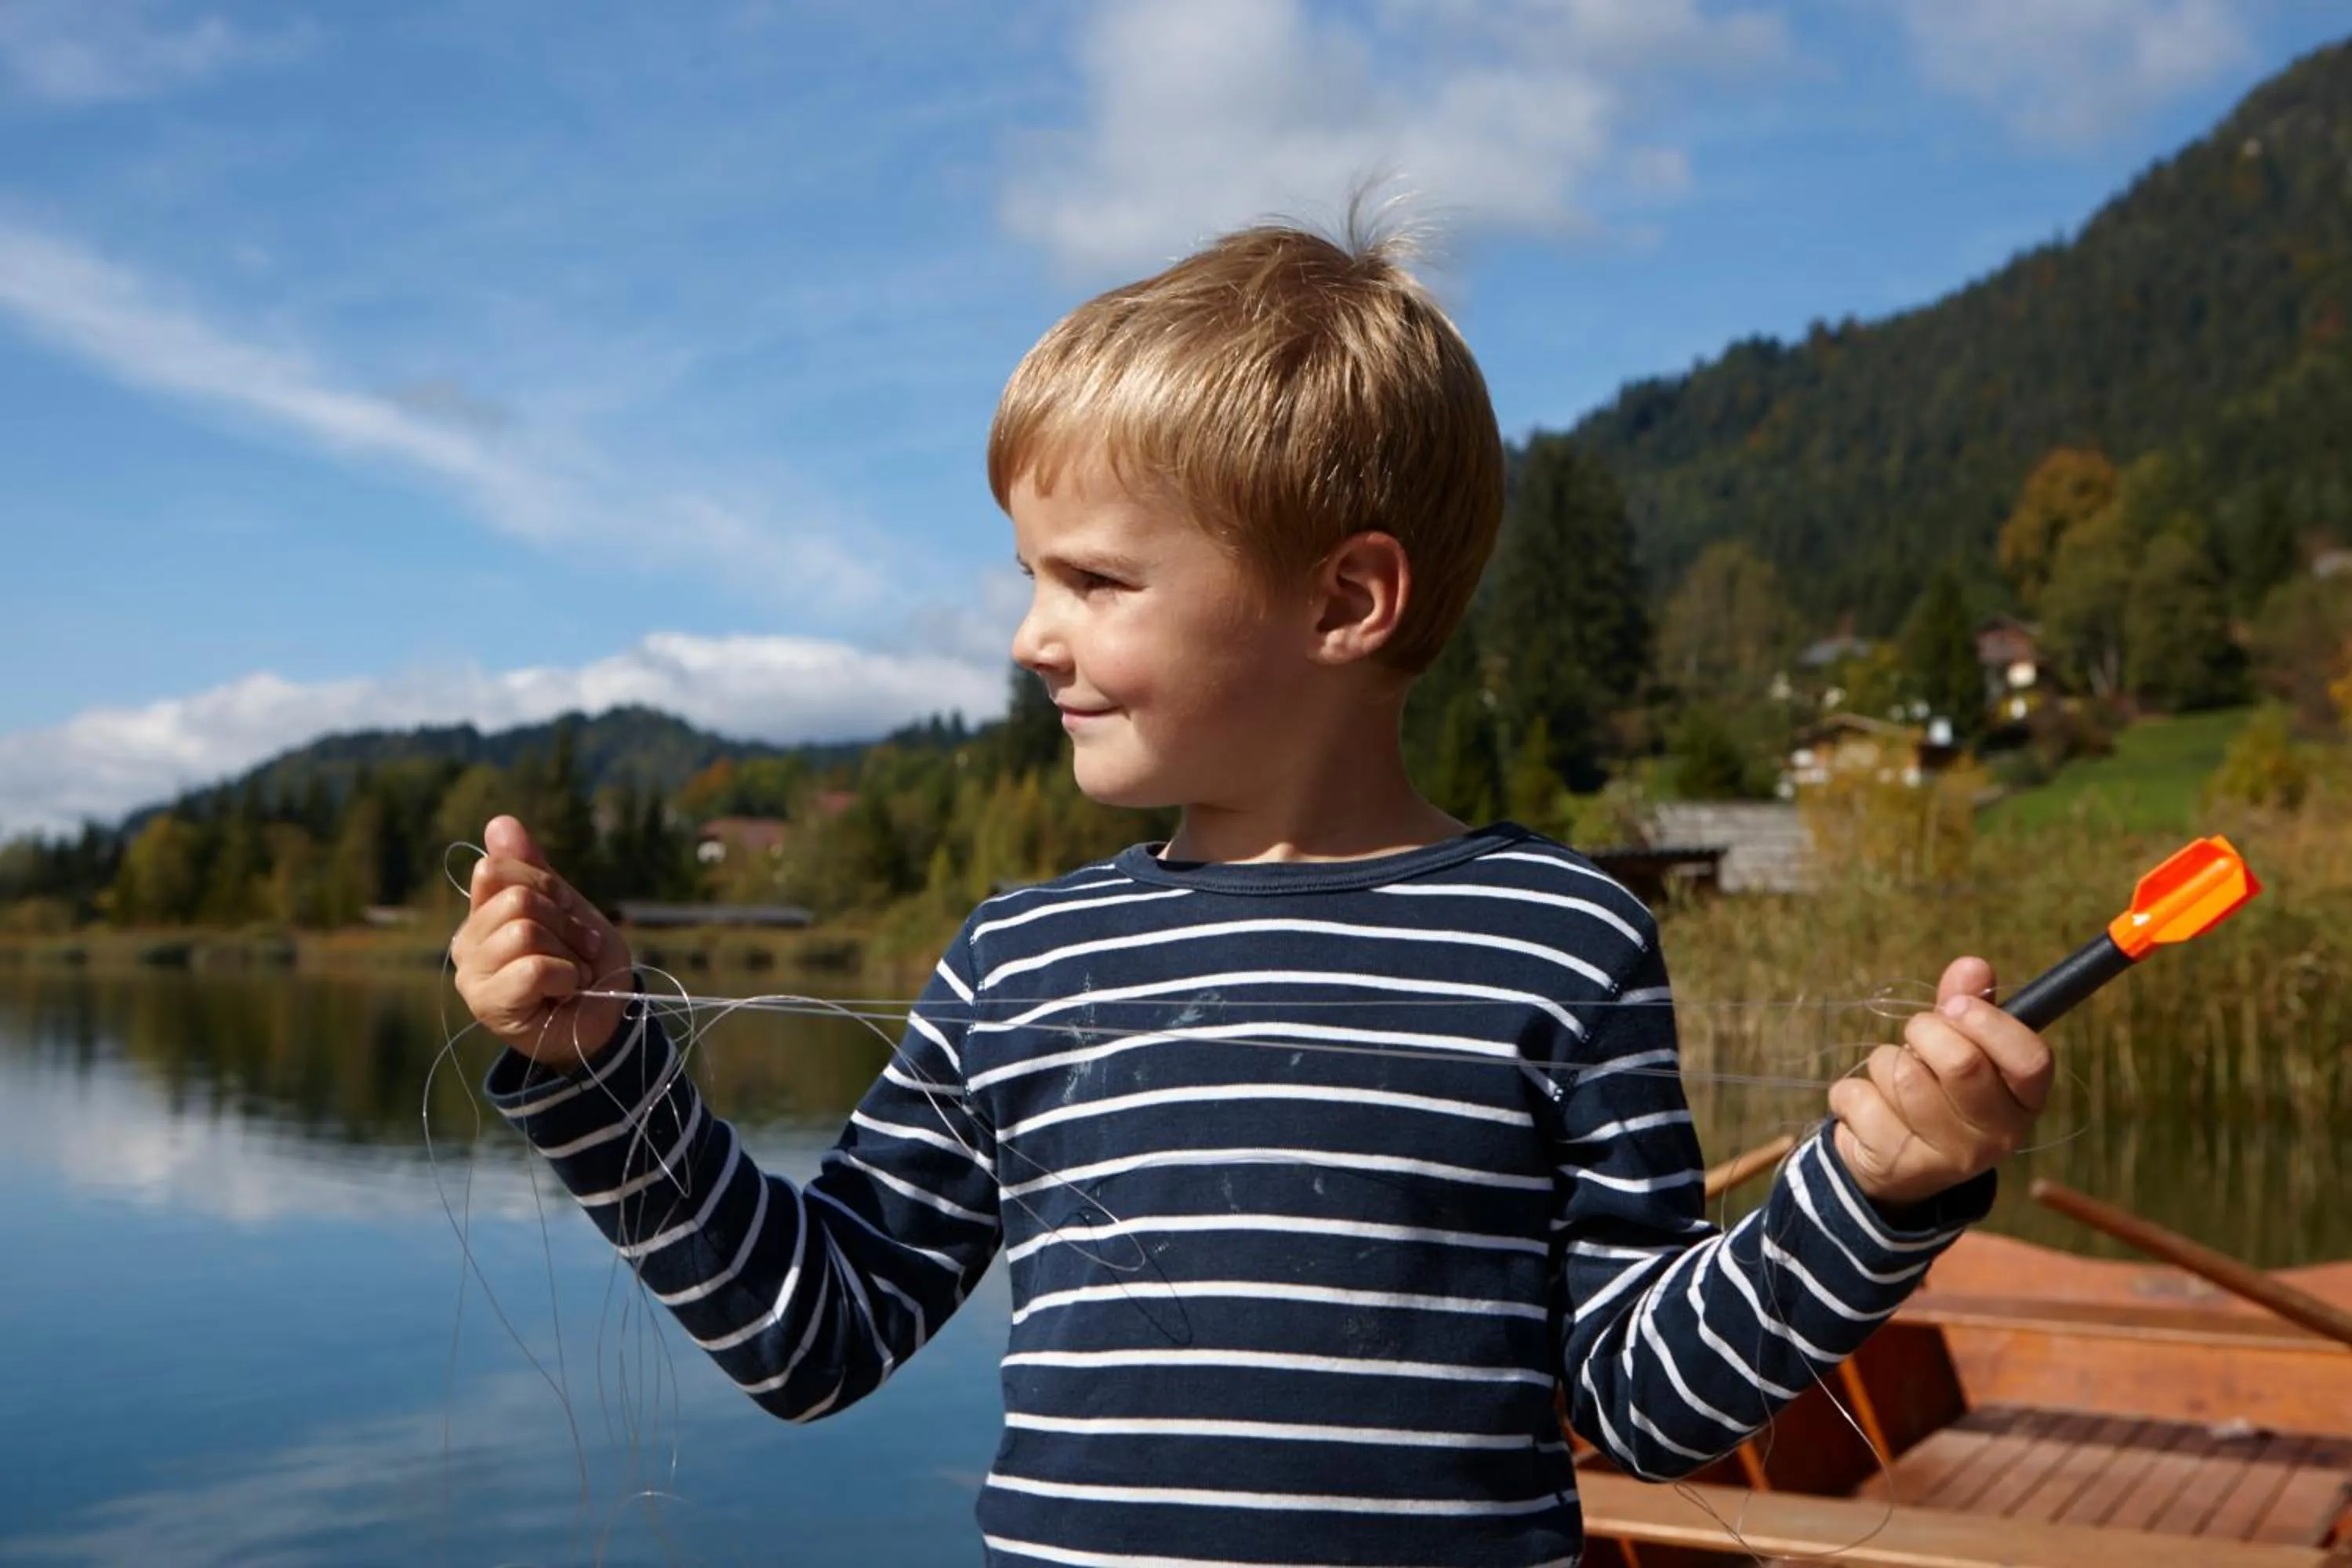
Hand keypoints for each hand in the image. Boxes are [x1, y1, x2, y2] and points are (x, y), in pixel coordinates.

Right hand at [451, 815, 633, 1068]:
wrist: (607, 1021)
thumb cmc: (586, 964)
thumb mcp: (569, 908)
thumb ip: (533, 869)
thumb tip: (500, 821)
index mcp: (483, 912)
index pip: (497, 868)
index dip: (546, 885)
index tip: (569, 913)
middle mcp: (467, 941)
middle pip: (517, 900)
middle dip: (566, 923)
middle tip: (580, 952)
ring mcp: (472, 974)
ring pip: (525, 932)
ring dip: (568, 954)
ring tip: (572, 975)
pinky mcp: (487, 1005)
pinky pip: (532, 969)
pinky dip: (564, 977)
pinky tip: (564, 993)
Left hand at [1828, 956, 2052, 1210]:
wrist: (1897, 1165)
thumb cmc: (1938, 1091)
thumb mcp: (1959, 1046)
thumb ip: (1967, 1005)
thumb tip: (1973, 965)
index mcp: (2025, 1102)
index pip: (2031, 1059)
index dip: (1989, 1022)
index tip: (1955, 1006)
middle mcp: (1998, 1136)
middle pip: (1962, 1063)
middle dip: (1924, 1032)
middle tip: (1916, 1038)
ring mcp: (1949, 1158)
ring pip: (1902, 1075)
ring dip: (1884, 1062)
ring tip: (1891, 1080)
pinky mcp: (1897, 1165)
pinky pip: (1859, 1098)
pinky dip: (1850, 1091)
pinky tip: (1866, 1110)